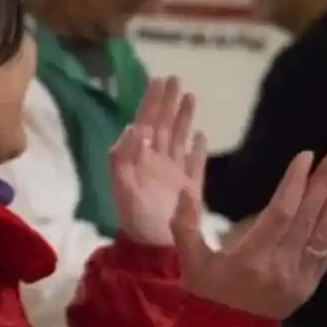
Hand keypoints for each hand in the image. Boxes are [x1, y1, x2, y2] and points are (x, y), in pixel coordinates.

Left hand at [111, 77, 206, 245]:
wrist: (154, 247)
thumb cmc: (136, 217)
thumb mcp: (122, 185)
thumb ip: (123, 156)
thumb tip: (133, 127)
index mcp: (140, 157)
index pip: (146, 121)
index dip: (152, 101)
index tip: (160, 80)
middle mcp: (157, 161)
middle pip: (164, 124)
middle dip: (168, 102)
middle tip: (175, 78)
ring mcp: (174, 174)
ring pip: (180, 138)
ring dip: (184, 118)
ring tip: (191, 96)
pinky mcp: (190, 188)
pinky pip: (195, 163)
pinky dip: (198, 149)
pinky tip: (203, 136)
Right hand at [170, 150, 326, 319]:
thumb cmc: (206, 291)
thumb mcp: (189, 259)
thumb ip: (184, 225)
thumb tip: (184, 190)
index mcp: (251, 258)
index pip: (280, 214)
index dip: (294, 184)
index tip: (305, 157)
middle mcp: (280, 266)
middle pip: (307, 219)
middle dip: (325, 184)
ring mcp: (298, 277)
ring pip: (323, 234)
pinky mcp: (308, 284)